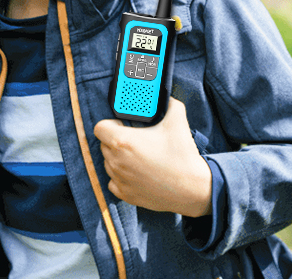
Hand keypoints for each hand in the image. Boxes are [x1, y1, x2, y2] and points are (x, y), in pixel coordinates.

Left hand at [94, 98, 211, 216]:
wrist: (192, 188)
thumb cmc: (182, 157)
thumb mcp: (178, 122)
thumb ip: (170, 104)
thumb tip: (166, 98)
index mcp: (123, 141)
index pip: (100, 128)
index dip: (111, 123)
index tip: (122, 125)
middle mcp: (116, 161)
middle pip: (104, 145)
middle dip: (116, 140)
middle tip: (136, 139)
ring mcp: (119, 179)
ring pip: (109, 163)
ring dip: (119, 158)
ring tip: (140, 157)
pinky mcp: (124, 193)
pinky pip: (114, 181)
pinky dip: (122, 176)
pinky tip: (139, 172)